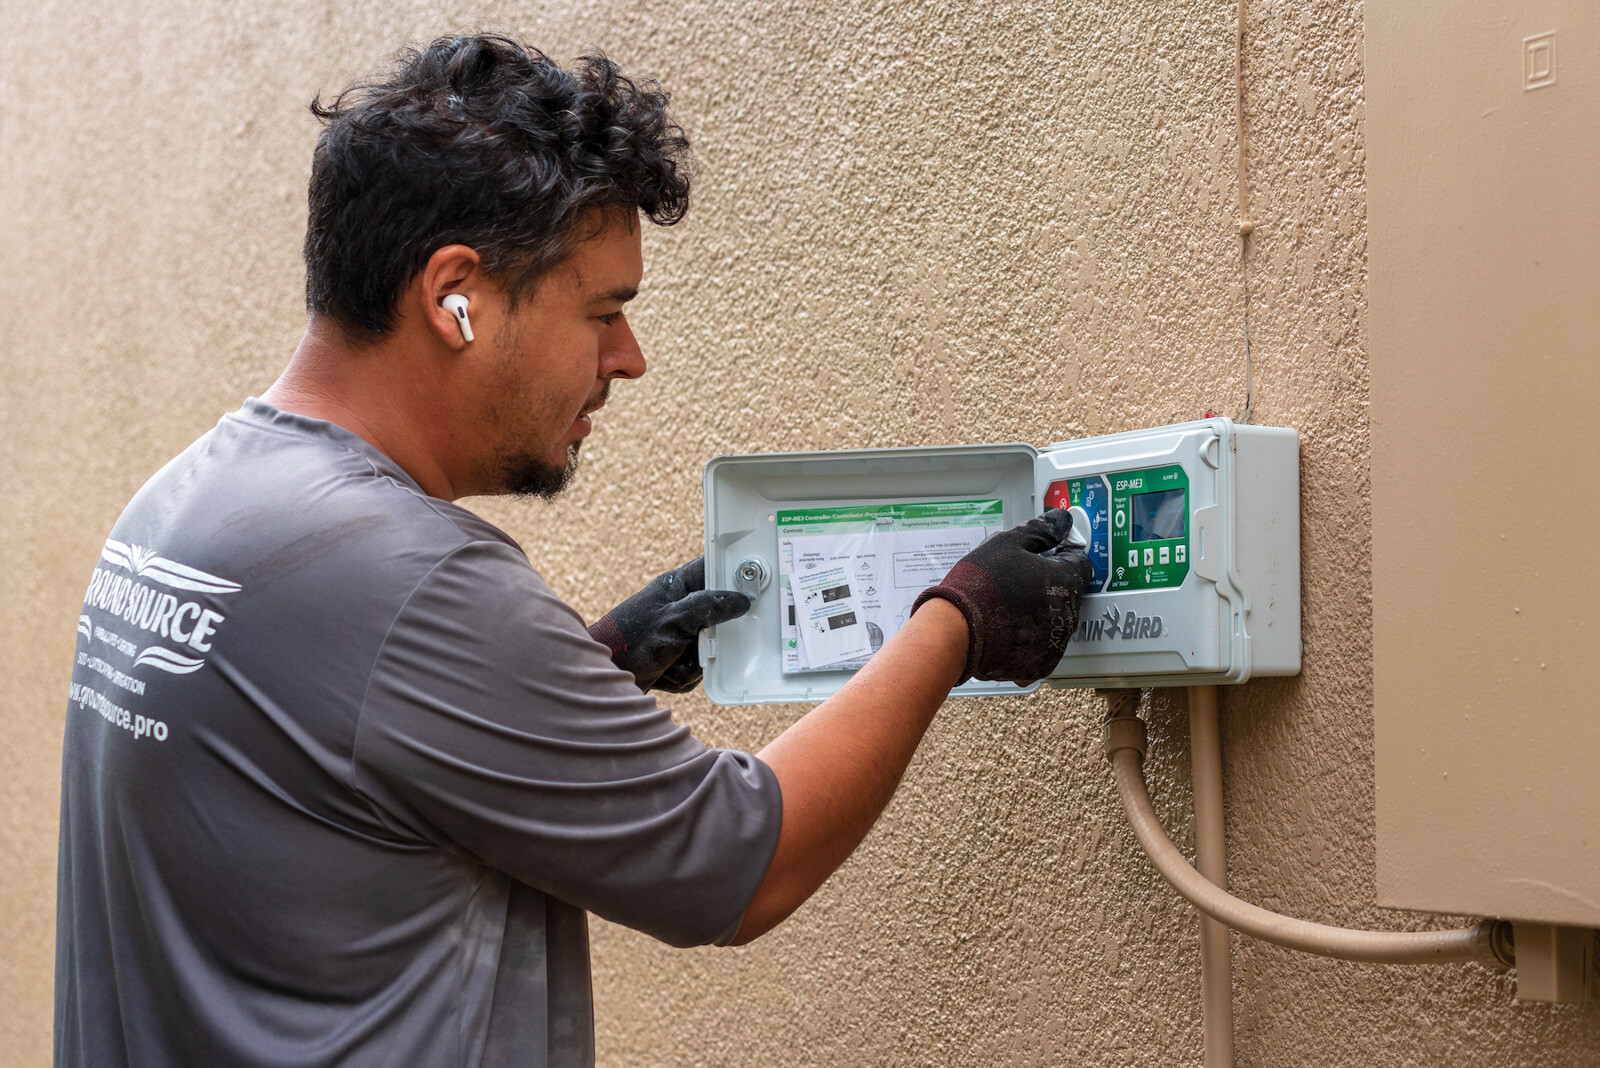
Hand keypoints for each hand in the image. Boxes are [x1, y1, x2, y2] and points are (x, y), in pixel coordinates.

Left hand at [588, 557, 751, 692]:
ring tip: (671, 661)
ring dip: (695, 661)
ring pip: (713, 647)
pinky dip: (684, 676)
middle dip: (713, 638)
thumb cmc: (627, 641)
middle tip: (700, 643)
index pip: (716, 568)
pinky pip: (698, 668)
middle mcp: (680, 608)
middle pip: (722, 615)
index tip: (760, 581)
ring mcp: (678, 634)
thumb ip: (710, 607)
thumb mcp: (674, 620)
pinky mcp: (674, 658)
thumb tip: (742, 600)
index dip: (738, 573)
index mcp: (678, 586)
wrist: (597, 681)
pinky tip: (665, 674)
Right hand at [910, 509, 1091, 684]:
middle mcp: (1068, 615)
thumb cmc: (980, 585)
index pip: (1080, 562)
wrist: (955, 630)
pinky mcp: (1040, 665)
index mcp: (1066, 581)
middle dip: (1049, 585)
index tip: (1044, 555)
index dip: (1060, 554)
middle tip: (1018, 580)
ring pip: (1055, 621)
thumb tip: (1061, 520)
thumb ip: (1041, 530)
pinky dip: (1029, 639)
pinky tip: (1007, 627)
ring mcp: (1055, 643)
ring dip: (1040, 612)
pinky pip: (1042, 646)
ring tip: (1008, 605)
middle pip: (1068, 593)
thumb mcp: (1007, 543)